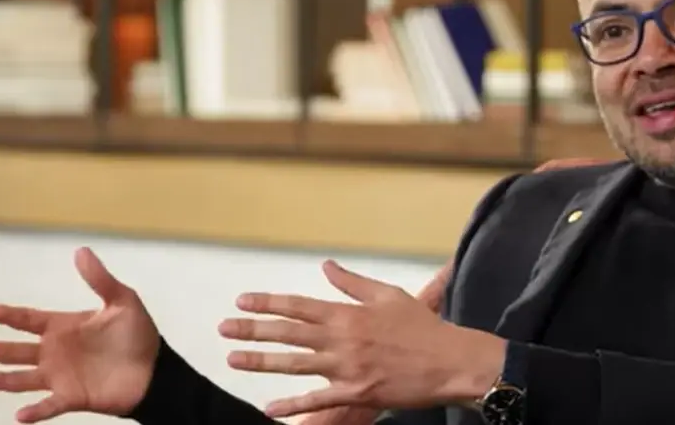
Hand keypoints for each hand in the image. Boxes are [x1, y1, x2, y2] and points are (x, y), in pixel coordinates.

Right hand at [0, 247, 159, 422]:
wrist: (155, 370)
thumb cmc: (138, 335)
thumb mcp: (122, 301)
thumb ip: (100, 279)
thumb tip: (80, 250)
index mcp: (65, 327)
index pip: (31, 320)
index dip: (12, 315)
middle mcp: (56, 352)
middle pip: (19, 351)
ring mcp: (61, 376)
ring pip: (24, 379)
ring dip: (4, 380)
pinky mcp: (72, 397)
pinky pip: (48, 405)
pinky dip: (35, 411)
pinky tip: (20, 414)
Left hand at [219, 259, 505, 417]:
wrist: (450, 361)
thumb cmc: (422, 327)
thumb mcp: (387, 295)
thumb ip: (352, 283)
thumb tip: (326, 266)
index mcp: (349, 314)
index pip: (299, 305)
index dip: (268, 303)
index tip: (243, 301)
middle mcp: (342, 340)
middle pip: (289, 333)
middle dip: (253, 330)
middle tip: (224, 328)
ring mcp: (347, 369)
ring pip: (294, 365)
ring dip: (261, 362)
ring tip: (234, 359)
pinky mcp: (356, 394)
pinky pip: (317, 400)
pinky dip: (292, 406)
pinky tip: (269, 407)